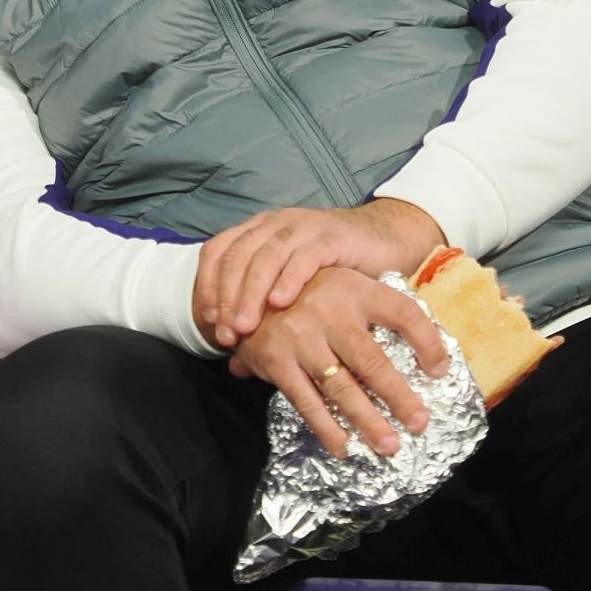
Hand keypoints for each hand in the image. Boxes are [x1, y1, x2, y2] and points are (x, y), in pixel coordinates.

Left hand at [195, 198, 445, 348]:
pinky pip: (303, 256)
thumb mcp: (292, 292)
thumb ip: (262, 324)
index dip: (206, 286)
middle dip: (225, 298)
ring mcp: (302, 227)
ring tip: (245, 327)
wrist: (383, 239)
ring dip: (251, 293)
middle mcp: (274, 225)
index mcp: (258, 231)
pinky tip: (280, 303)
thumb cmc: (333, 272)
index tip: (208, 324)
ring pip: (264, 256)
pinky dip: (288, 279)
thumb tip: (235, 366)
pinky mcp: (330, 236)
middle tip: (225, 336)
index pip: (217, 252)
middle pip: (236, 256)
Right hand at [225, 266, 450, 457]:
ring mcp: (300, 335)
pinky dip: (326, 427)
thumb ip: (375, 311)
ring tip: (388, 445)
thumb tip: (429, 351)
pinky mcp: (275, 359)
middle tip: (419, 423)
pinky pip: (306, 400)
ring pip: (341, 386)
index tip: (441, 371)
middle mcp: (328, 309)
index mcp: (353, 287)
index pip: (402, 313)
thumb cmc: (306, 294)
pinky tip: (344, 446)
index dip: (428, 342)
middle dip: (399, 397)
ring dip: (367, 420)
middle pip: (372, 359)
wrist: (243, 289)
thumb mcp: (342, 286)